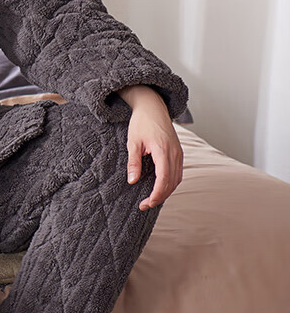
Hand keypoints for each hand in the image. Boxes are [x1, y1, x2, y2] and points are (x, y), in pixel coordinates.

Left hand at [118, 85, 183, 209]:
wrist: (153, 107)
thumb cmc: (141, 122)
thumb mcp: (133, 142)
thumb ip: (134, 162)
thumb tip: (132, 181)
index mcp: (163, 150)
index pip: (164, 178)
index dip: (157, 194)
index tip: (147, 203)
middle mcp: (175, 153)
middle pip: (172, 182)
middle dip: (160, 196)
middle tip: (145, 205)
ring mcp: (179, 152)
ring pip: (177, 179)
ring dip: (166, 191)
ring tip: (152, 199)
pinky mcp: (179, 152)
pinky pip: (178, 172)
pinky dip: (170, 183)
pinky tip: (160, 188)